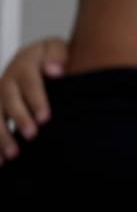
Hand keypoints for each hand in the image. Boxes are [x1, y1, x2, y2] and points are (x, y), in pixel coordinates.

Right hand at [0, 37, 67, 163]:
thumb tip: (55, 70)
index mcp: (24, 65)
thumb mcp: (54, 48)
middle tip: (32, 135)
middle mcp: (7, 80)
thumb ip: (56, 56)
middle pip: (10, 101)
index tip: (45, 118)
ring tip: (14, 154)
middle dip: (20, 119)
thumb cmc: (51, 56)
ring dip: (2, 136)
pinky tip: (0, 163)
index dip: (36, 101)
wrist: (34, 57)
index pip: (30, 84)